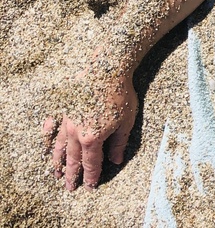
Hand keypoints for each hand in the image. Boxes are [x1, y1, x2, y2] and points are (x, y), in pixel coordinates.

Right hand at [43, 69, 137, 190]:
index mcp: (92, 138)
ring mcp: (67, 121)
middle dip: (71, 175)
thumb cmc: (120, 95)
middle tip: (69, 188)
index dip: (90, 176)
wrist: (107, 69)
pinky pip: (51, 127)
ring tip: (55, 173)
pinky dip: (48, 139)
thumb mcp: (126, 122)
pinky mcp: (63, 108)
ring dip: (57, 162)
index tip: (89, 187)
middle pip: (72, 159)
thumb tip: (116, 161)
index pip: (91, 163)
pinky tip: (46, 147)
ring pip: (59, 146)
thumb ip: (119, 143)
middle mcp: (75, 132)